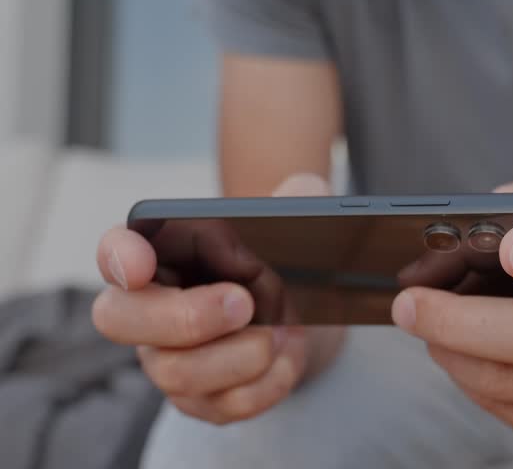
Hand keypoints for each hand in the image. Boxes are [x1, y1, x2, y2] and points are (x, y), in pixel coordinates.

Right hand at [93, 173, 336, 423]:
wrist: (305, 312)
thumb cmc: (282, 257)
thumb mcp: (297, 220)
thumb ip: (299, 196)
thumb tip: (307, 195)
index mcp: (162, 254)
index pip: (116, 251)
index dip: (118, 256)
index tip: (140, 261)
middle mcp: (149, 311)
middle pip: (121, 320)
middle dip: (183, 316)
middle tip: (243, 303)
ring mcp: (170, 361)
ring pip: (175, 374)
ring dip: (238, 356)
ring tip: (278, 334)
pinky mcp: (203, 400)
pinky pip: (221, 407)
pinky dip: (265, 384)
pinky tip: (288, 360)